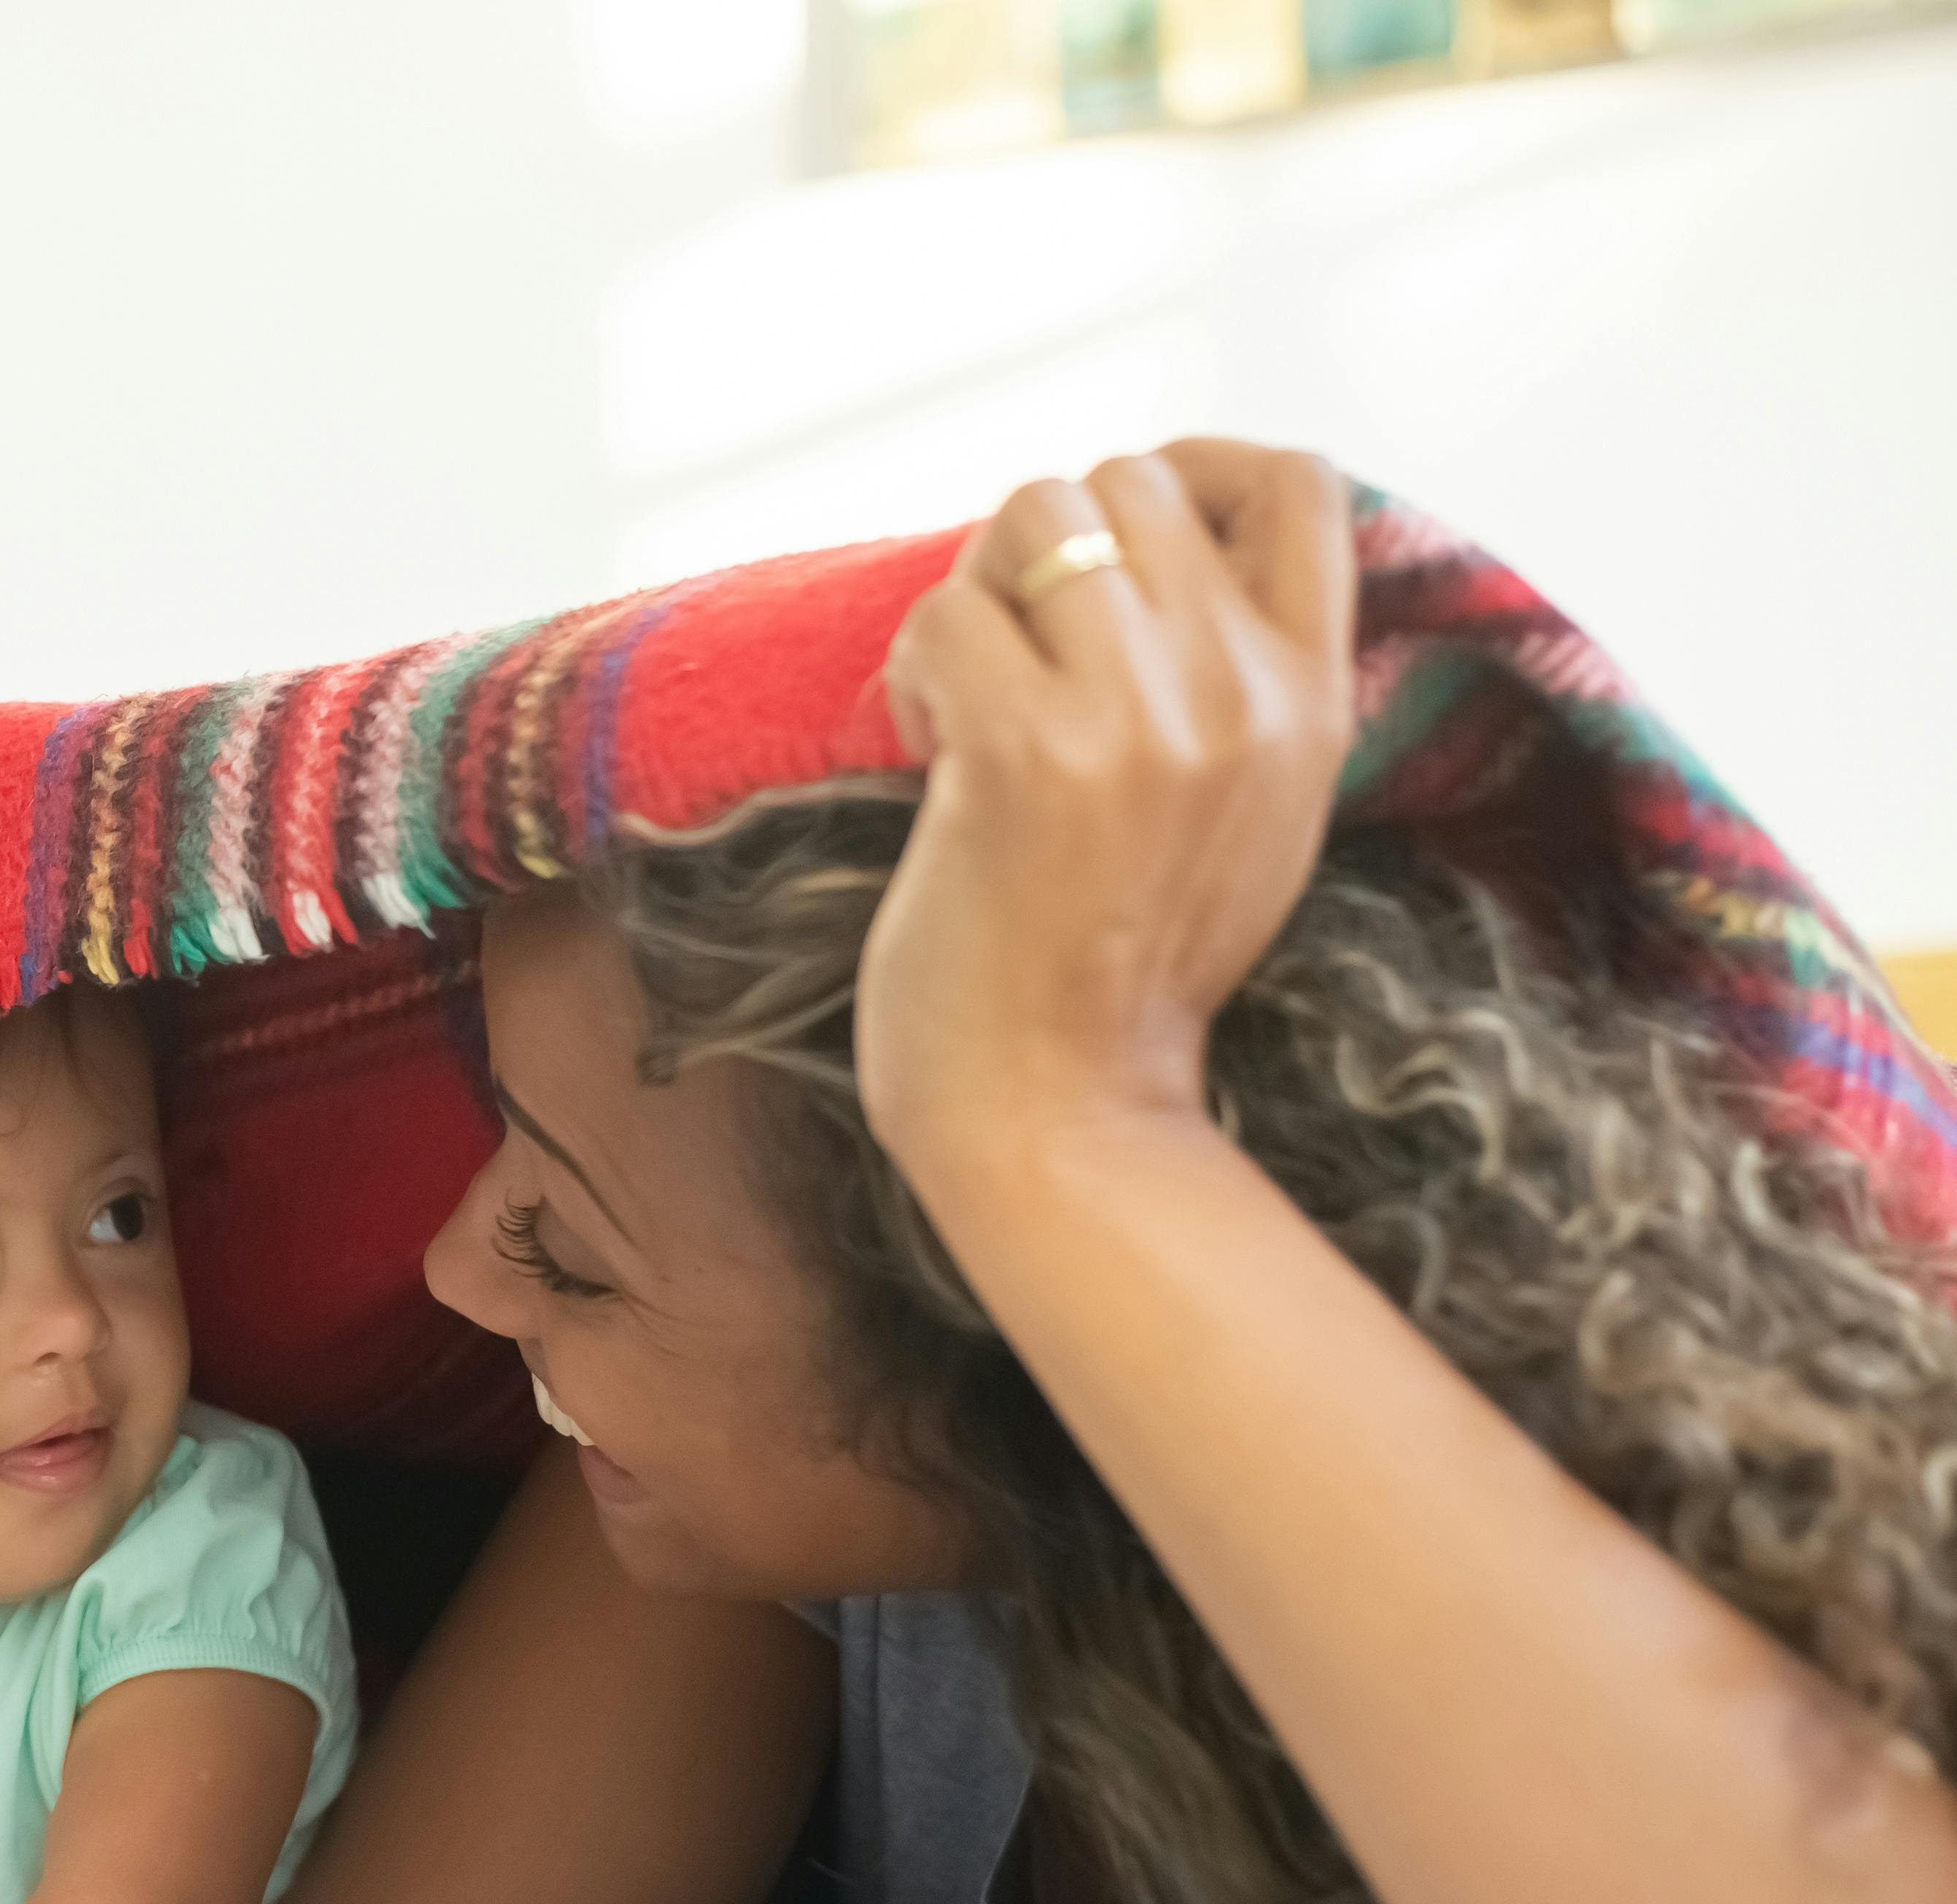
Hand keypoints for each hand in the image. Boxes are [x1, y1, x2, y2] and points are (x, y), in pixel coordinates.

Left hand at [863, 441, 1357, 1176]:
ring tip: (967, 698)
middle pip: (1136, 479)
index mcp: (1311, 701)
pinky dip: (912, 668)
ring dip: (974, 590)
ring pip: (1036, 512)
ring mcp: (1143, 717)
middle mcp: (1244, 691)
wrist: (1060, 1112)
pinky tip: (927, 749)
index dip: (1190, 470)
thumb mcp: (1247, 814)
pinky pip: (946, 613)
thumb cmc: (1119, 973)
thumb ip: (1238, 682)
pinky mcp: (1031, 753)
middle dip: (1044, 541)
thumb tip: (1162, 550)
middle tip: (1011, 651)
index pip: (1299, 484)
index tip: (1116, 540)